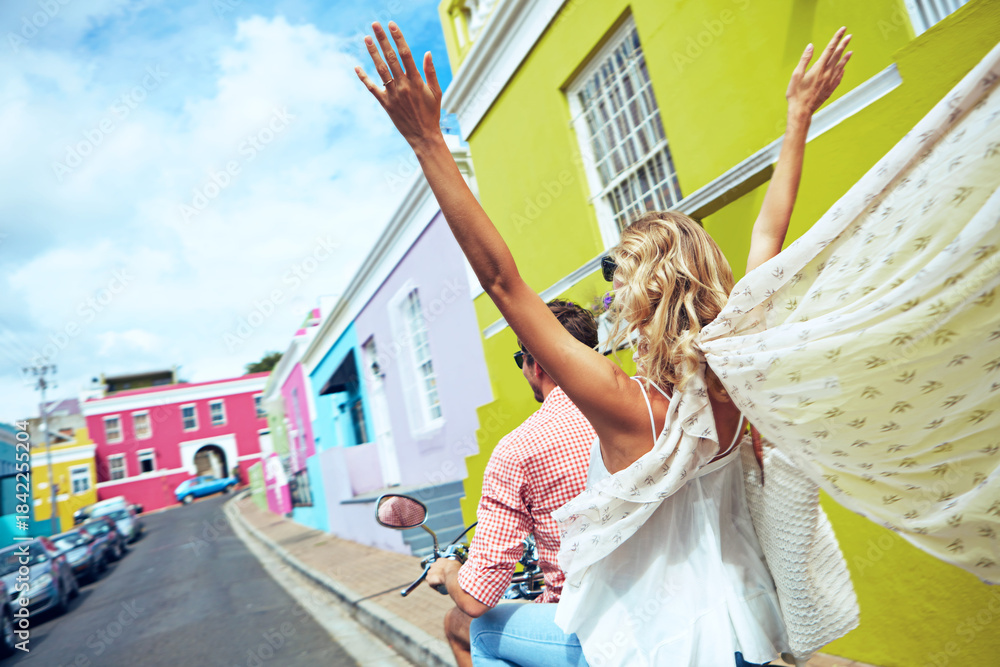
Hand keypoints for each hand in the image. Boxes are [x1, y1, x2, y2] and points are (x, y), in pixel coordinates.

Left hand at [355, 21, 443, 149]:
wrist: (424, 136)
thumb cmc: (432, 113)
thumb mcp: (437, 92)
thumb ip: (430, 72)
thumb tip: (427, 53)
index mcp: (417, 81)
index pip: (405, 54)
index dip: (398, 38)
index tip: (392, 25)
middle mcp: (403, 85)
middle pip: (391, 57)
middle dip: (382, 39)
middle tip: (375, 24)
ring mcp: (393, 95)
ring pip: (380, 69)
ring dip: (373, 53)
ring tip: (366, 38)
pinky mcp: (385, 104)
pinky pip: (372, 88)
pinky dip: (364, 78)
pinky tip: (356, 67)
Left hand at [426, 557, 460, 588]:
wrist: (451, 574)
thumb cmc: (456, 569)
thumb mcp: (456, 564)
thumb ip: (455, 564)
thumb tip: (457, 567)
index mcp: (440, 560)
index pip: (438, 564)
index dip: (441, 569)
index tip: (444, 573)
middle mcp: (434, 564)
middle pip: (433, 570)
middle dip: (436, 574)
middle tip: (442, 579)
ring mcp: (430, 572)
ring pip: (431, 577)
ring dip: (435, 580)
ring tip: (440, 584)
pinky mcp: (429, 579)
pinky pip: (431, 583)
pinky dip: (434, 586)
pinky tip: (439, 588)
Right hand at [786, 27, 851, 115]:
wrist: (801, 111)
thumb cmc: (796, 94)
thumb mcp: (796, 75)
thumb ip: (805, 59)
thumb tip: (811, 46)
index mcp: (818, 68)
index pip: (830, 49)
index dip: (836, 38)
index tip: (842, 30)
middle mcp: (827, 73)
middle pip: (837, 55)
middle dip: (843, 44)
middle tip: (849, 36)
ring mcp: (830, 82)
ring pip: (840, 66)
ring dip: (846, 57)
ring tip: (851, 51)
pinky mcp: (830, 89)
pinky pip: (839, 77)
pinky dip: (842, 71)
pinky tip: (843, 69)